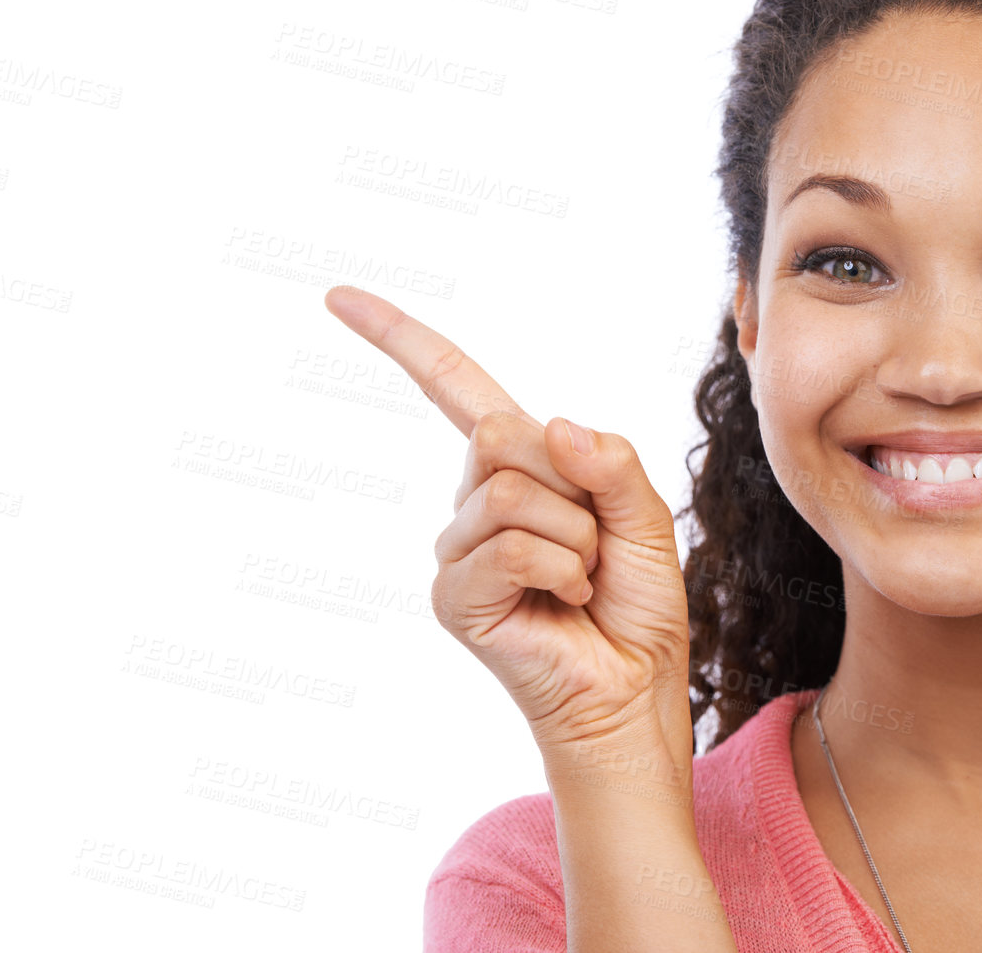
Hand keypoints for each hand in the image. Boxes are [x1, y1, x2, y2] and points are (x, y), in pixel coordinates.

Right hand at [323, 286, 692, 763]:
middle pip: (503, 432)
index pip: (452, 387)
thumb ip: (610, 461)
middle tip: (593, 541)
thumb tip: (551, 426)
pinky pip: (510, 545)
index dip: (400, 339)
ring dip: (574, 532)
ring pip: (510, 491)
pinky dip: (560, 566)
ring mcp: (457, 549)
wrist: (634, 687)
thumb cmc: (637, 602)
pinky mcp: (453, 597)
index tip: (336, 295)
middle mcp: (474, 501)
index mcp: (516, 467)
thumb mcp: (644, 513)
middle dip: (574, 483)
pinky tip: (566, 599)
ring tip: (581, 576)